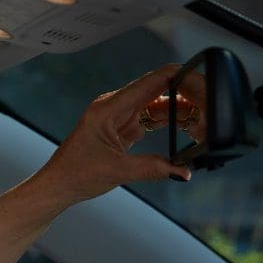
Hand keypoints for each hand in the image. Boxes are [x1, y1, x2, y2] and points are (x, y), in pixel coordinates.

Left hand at [34, 63, 193, 207]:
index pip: (151, 81)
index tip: (202, 78)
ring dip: (178, 112)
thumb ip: (153, 168)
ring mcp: (117, 116)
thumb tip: (182, 170)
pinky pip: (149, 118)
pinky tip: (183, 128)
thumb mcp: (118, 171)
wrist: (56, 186)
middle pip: (157, 90)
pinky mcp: (120, 128)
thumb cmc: (74, 174)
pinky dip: (166, 122)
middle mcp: (113, 107)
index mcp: (109, 108)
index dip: (179, 76)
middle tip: (206, 108)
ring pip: (155, 105)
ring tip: (199, 121)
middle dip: (184, 96)